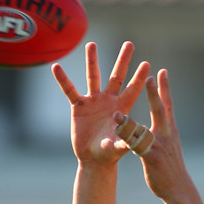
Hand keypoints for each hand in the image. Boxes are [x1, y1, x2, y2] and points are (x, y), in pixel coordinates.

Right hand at [52, 41, 149, 164]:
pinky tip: (56, 67)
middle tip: (130, 43)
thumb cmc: (110, 154)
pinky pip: (70, 90)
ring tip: (92, 44)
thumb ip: (127, 137)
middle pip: (117, 76)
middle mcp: (109, 101)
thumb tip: (137, 131)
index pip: (132, 90)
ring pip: (93, 76)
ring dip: (92, 60)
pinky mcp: (79, 106)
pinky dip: (63, 80)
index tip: (147, 64)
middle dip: (123, 60)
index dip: (139, 78)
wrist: (93, 159)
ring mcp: (94, 101)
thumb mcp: (120, 146)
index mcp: (122, 108)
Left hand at [114, 70, 193, 200]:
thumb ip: (162, 135)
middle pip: (160, 111)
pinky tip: (115, 142)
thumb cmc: (172, 169)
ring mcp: (158, 147)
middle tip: (149, 77)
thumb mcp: (170, 148)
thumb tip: (156, 127)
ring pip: (141, 131)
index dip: (164, 89)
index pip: (168, 106)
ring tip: (116, 115)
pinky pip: (135, 150)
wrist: (179, 189)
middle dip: (154, 94)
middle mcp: (166, 135)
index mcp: (170, 131)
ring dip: (127, 124)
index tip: (162, 72)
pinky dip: (125, 145)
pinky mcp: (151, 158)